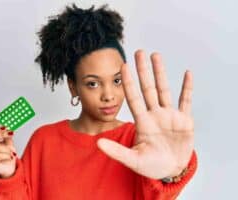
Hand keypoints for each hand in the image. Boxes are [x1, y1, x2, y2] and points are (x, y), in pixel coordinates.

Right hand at [0, 126, 16, 177]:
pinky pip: (0, 156)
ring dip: (8, 149)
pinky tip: (11, 158)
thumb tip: (8, 130)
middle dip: (2, 135)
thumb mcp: (8, 143)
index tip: (6, 128)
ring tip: (13, 152)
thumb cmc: (7, 155)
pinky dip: (8, 156)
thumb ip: (7, 136)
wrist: (8, 168)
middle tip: (10, 135)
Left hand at [97, 50, 193, 178]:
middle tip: (138, 52)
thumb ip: (116, 151)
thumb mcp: (133, 159)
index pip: (133, 98)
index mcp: (142, 122)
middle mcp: (155, 115)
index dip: (129, 82)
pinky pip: (186, 101)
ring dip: (161, 73)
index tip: (123, 66)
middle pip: (148, 88)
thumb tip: (97, 144)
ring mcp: (169, 116)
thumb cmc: (151, 166)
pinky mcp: (184, 120)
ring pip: (164, 90)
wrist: (170, 170)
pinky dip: (187, 88)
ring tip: (155, 55)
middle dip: (143, 71)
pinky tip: (187, 73)